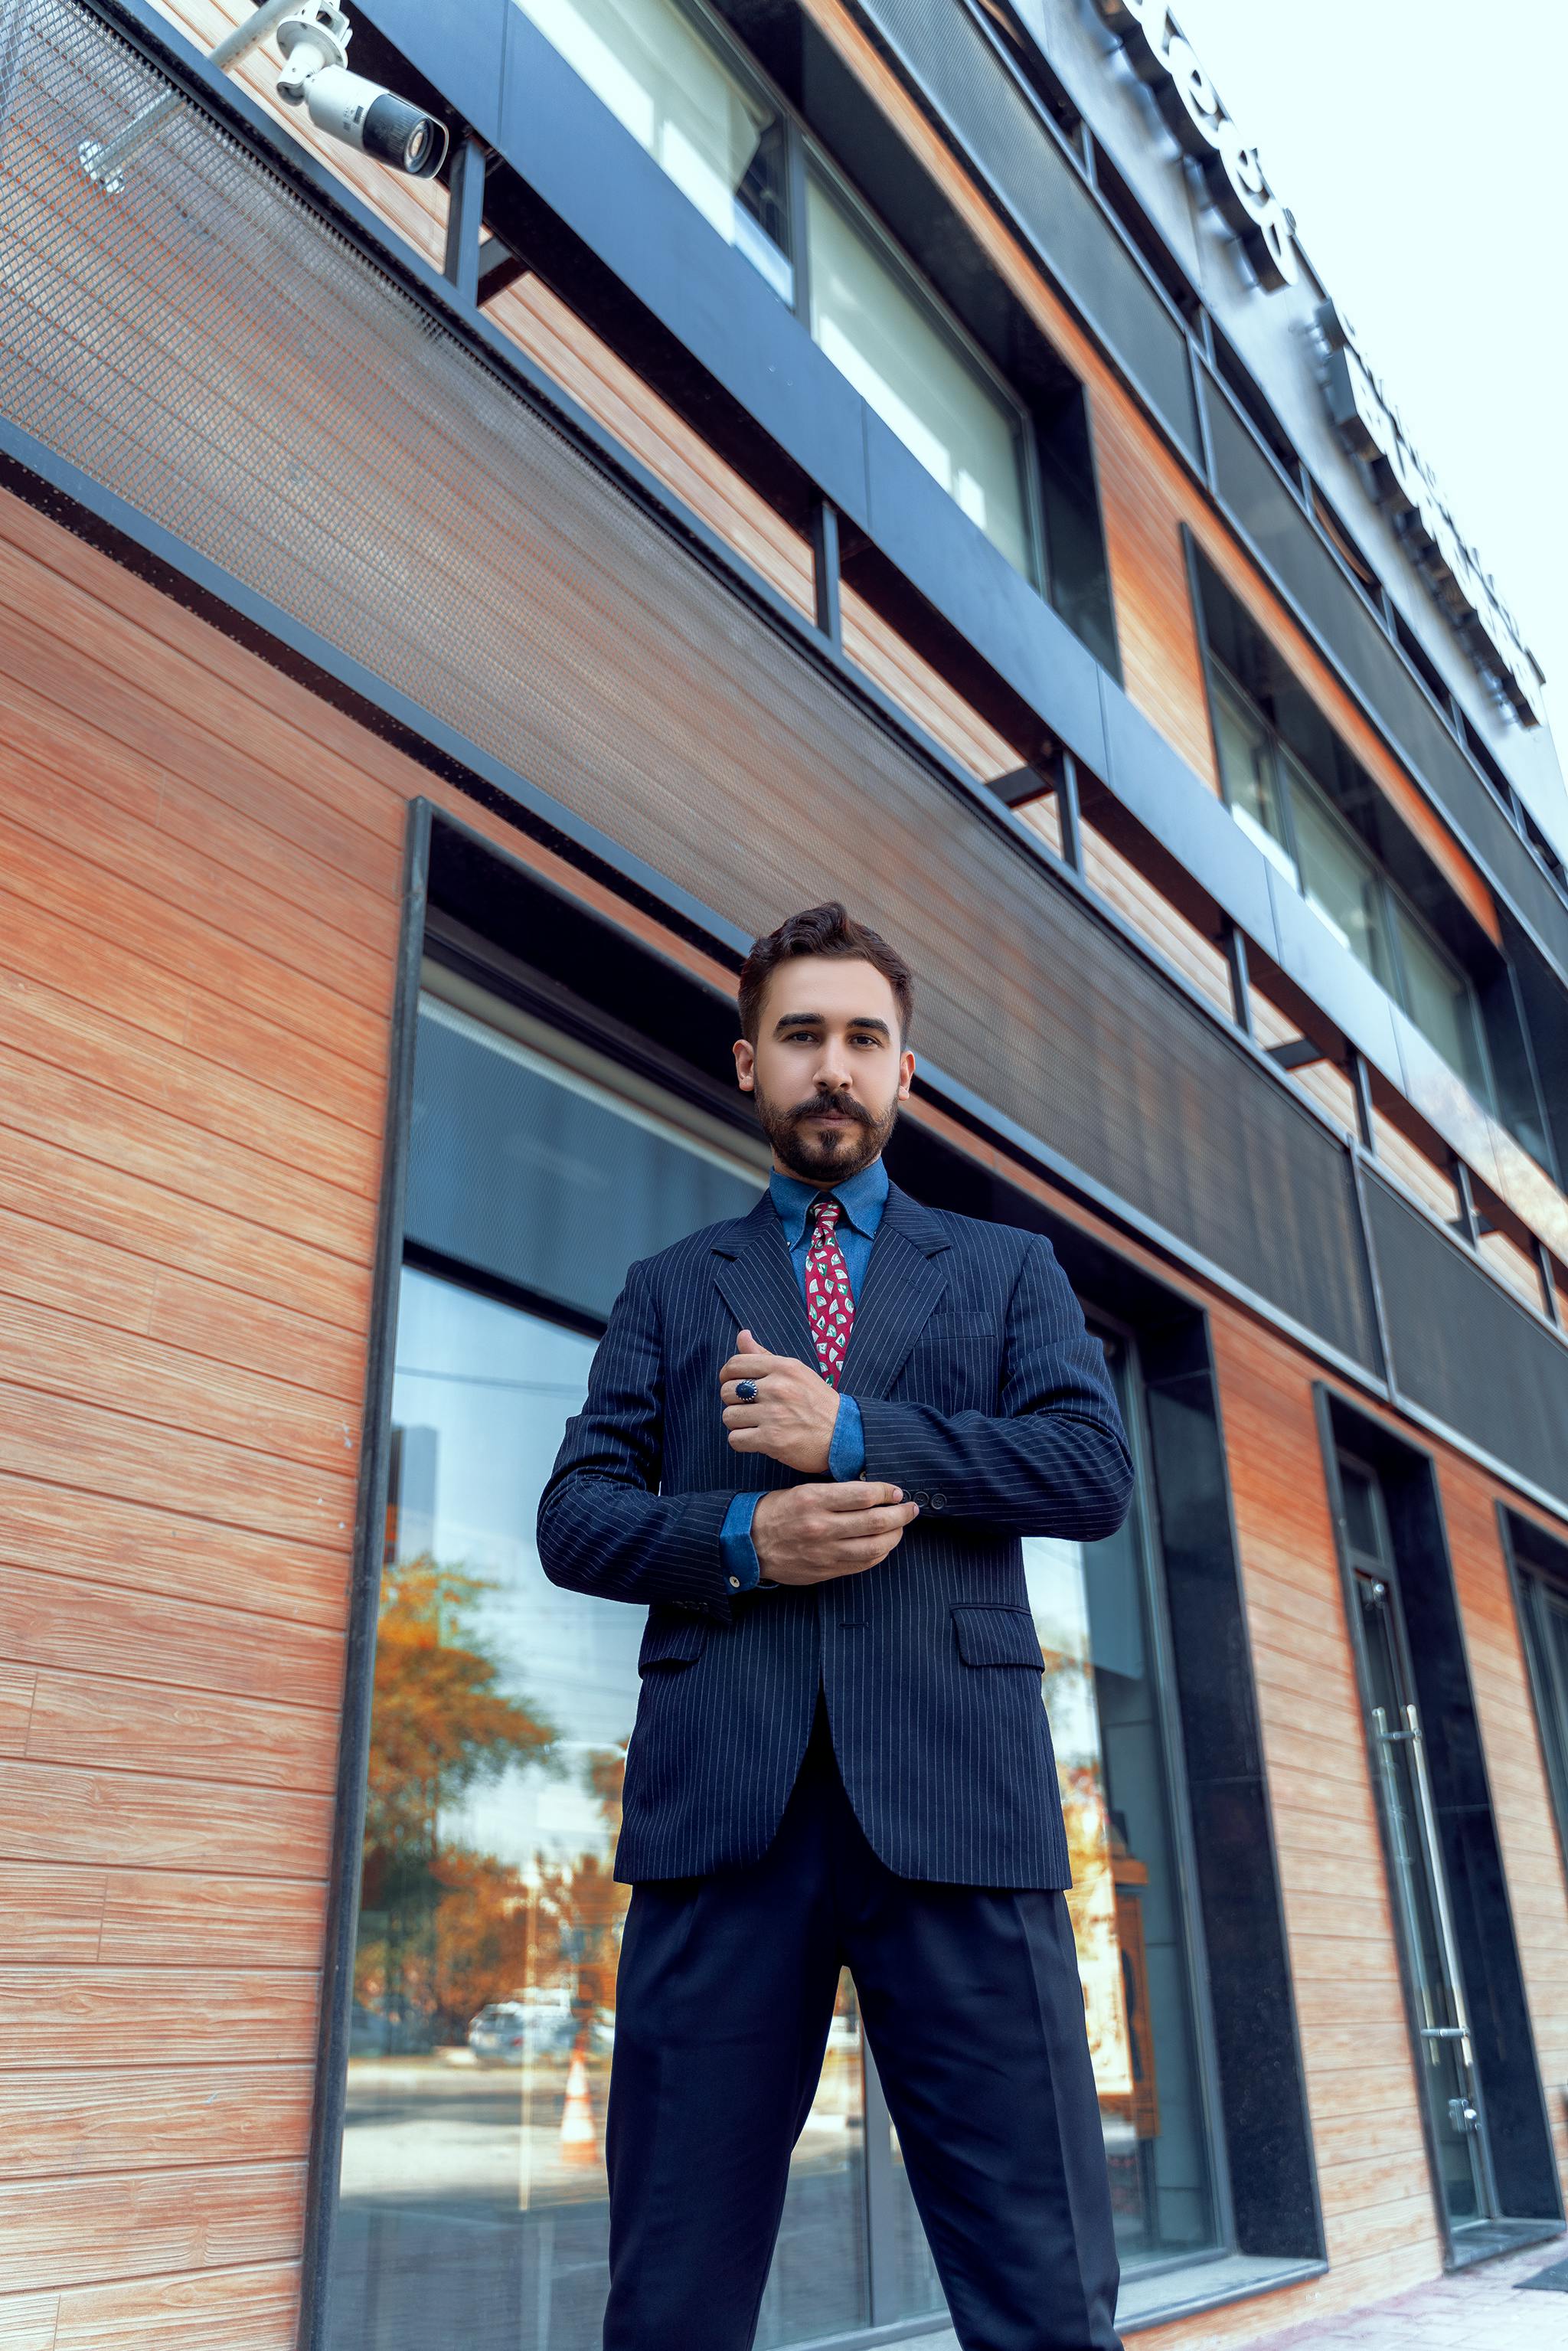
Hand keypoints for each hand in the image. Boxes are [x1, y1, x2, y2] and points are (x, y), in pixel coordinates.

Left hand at [720, 1330, 841, 1472]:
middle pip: (727, 1391)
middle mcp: (777, 1388)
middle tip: (748, 1408)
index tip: (732, 1384)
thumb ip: (764, 1355)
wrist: (843, 1434)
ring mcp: (774, 1415)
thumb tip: (741, 1335)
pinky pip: (735, 1439)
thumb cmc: (817, 1401)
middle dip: (733, 1402)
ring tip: (754, 1424)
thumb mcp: (795, 1371)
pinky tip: (756, 1438)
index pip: (735, 1364)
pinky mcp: (771, 1440)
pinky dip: (742, 1441)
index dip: (726, 1376)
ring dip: (737, 1423)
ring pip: (728, 1417)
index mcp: (783, 1367)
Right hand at [750, 1483, 918, 1584]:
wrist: (750, 1544)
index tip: (896, 1491)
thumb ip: (835, 1493)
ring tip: (902, 1527)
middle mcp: (821, 1526)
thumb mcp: (802, 1491)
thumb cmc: (777, 1512)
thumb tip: (872, 1492)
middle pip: (875, 1521)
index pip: (863, 1494)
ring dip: (895, 1535)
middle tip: (910, 1508)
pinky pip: (863, 1563)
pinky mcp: (826, 1570)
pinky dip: (880, 1553)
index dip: (886, 1492)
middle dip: (900, 1514)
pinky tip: (885, 1545)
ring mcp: (825, 1552)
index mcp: (814, 1500)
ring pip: (874, 1546)